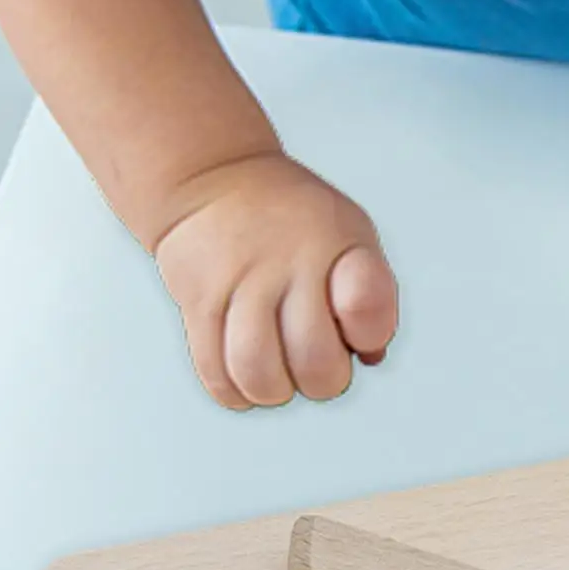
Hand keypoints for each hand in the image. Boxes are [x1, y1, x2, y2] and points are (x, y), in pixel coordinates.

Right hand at [152, 153, 398, 408]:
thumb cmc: (295, 219)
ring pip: (258, 374)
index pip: (368, 308)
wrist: (212, 177)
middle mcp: (288, 264)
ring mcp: (239, 283)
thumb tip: (371, 357)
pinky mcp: (197, 301)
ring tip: (278, 374)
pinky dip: (235, 392)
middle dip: (323, 381)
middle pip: (315, 362)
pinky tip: (246, 377)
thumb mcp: (350, 234)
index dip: (368, 334)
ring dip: (274, 392)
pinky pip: (215, 372)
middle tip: (317, 363)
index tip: (359, 330)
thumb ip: (371, 294)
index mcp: (339, 247)